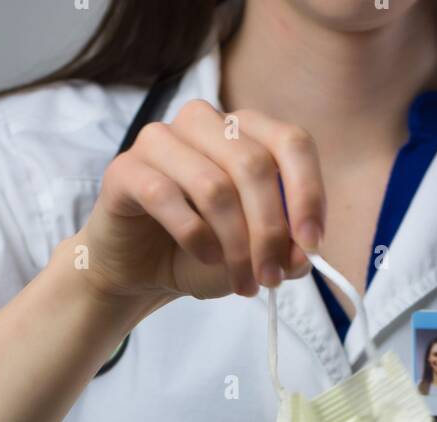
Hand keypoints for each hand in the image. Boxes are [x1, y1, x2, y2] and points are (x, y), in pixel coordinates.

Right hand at [77, 99, 324, 308]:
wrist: (140, 272)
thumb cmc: (201, 252)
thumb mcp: (255, 256)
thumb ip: (285, 250)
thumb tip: (303, 254)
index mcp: (243, 131)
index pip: (291, 142)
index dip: (308, 193)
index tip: (312, 244)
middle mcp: (204, 124)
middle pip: (254, 165)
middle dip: (269, 232)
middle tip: (270, 278)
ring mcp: (160, 140)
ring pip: (214, 185)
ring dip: (235, 245)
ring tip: (241, 282)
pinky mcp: (125, 169)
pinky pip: (166, 197)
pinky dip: (194, 236)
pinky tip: (206, 257)